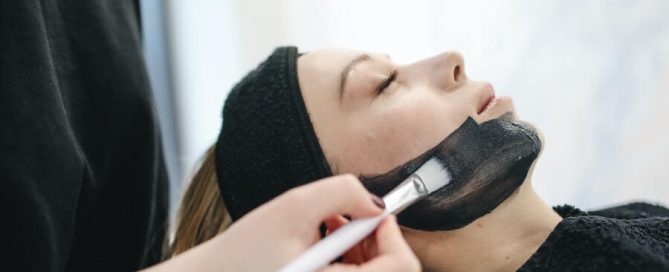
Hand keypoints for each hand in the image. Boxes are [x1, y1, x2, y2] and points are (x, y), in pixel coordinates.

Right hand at [144, 174, 418, 271]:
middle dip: (375, 238)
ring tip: (329, 228)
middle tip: (350, 218)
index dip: (393, 233)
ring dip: (361, 248)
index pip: (401, 267)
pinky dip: (347, 259)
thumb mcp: (293, 208)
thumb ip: (342, 193)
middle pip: (391, 270)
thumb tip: (376, 203)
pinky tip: (323, 243)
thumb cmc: (243, 253)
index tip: (374, 213)